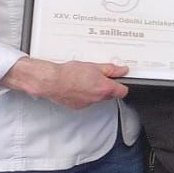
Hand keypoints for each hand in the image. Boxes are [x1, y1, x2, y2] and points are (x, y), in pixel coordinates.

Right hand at [8, 57, 128, 108]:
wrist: (51, 81)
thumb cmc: (69, 73)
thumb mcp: (94, 66)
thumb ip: (111, 69)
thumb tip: (122, 70)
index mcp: (105, 88)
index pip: (123, 91)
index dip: (121, 85)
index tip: (118, 80)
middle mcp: (98, 98)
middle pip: (109, 95)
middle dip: (106, 86)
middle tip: (98, 76)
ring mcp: (88, 103)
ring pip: (97, 98)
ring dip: (94, 90)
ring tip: (84, 80)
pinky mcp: (78, 106)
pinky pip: (86, 101)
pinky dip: (84, 94)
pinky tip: (77, 86)